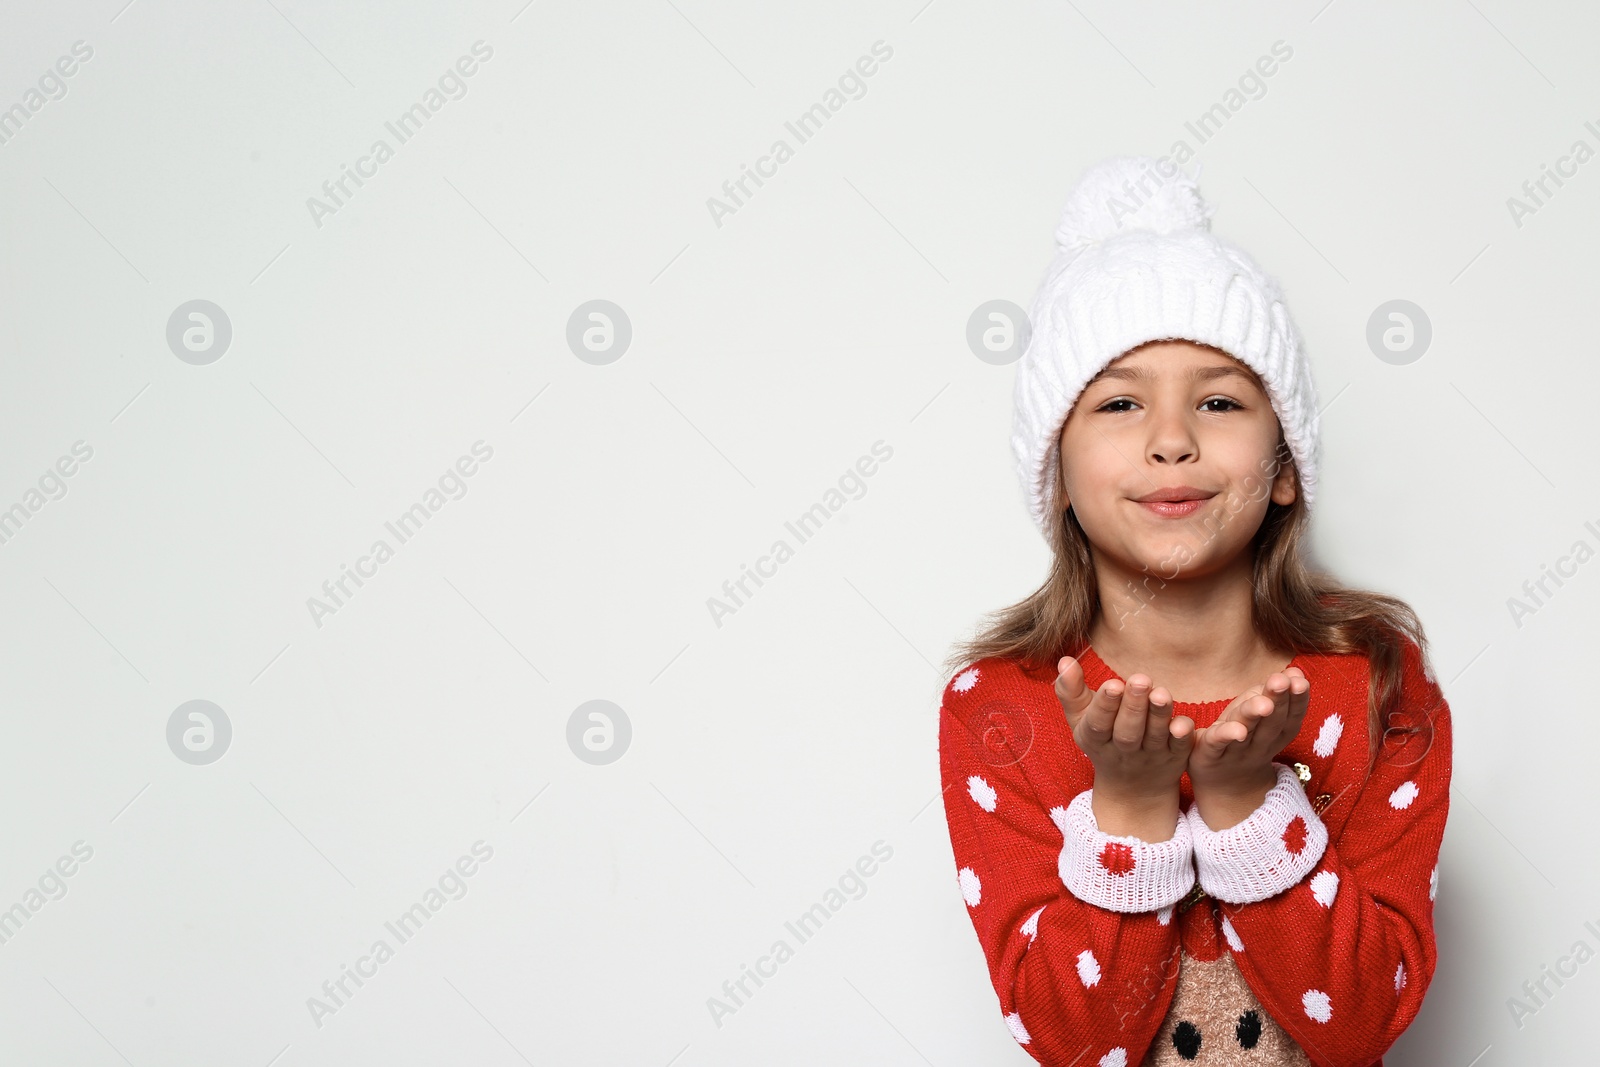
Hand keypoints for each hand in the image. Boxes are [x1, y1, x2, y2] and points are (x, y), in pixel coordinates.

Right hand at [1055, 656, 1194, 836]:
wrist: (1133, 787)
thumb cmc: (1103, 738)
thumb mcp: (1080, 719)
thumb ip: (1071, 691)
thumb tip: (1064, 661)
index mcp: (1096, 739)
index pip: (1098, 723)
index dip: (1105, 705)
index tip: (1113, 684)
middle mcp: (1124, 750)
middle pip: (1127, 732)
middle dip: (1133, 706)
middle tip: (1140, 680)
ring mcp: (1151, 755)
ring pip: (1155, 736)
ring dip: (1158, 715)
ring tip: (1161, 693)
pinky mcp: (1175, 758)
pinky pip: (1180, 747)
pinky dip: (1182, 736)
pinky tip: (1182, 723)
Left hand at [1188, 667, 1310, 826]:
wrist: (1222, 784)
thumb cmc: (1243, 738)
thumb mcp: (1260, 714)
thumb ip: (1275, 694)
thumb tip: (1294, 672)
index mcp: (1274, 732)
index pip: (1291, 716)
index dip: (1297, 700)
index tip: (1300, 680)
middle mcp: (1259, 744)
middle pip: (1270, 723)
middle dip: (1278, 701)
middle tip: (1281, 682)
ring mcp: (1235, 751)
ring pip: (1247, 732)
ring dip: (1253, 716)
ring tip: (1263, 703)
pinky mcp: (1209, 755)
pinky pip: (1217, 744)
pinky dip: (1226, 736)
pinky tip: (1235, 730)